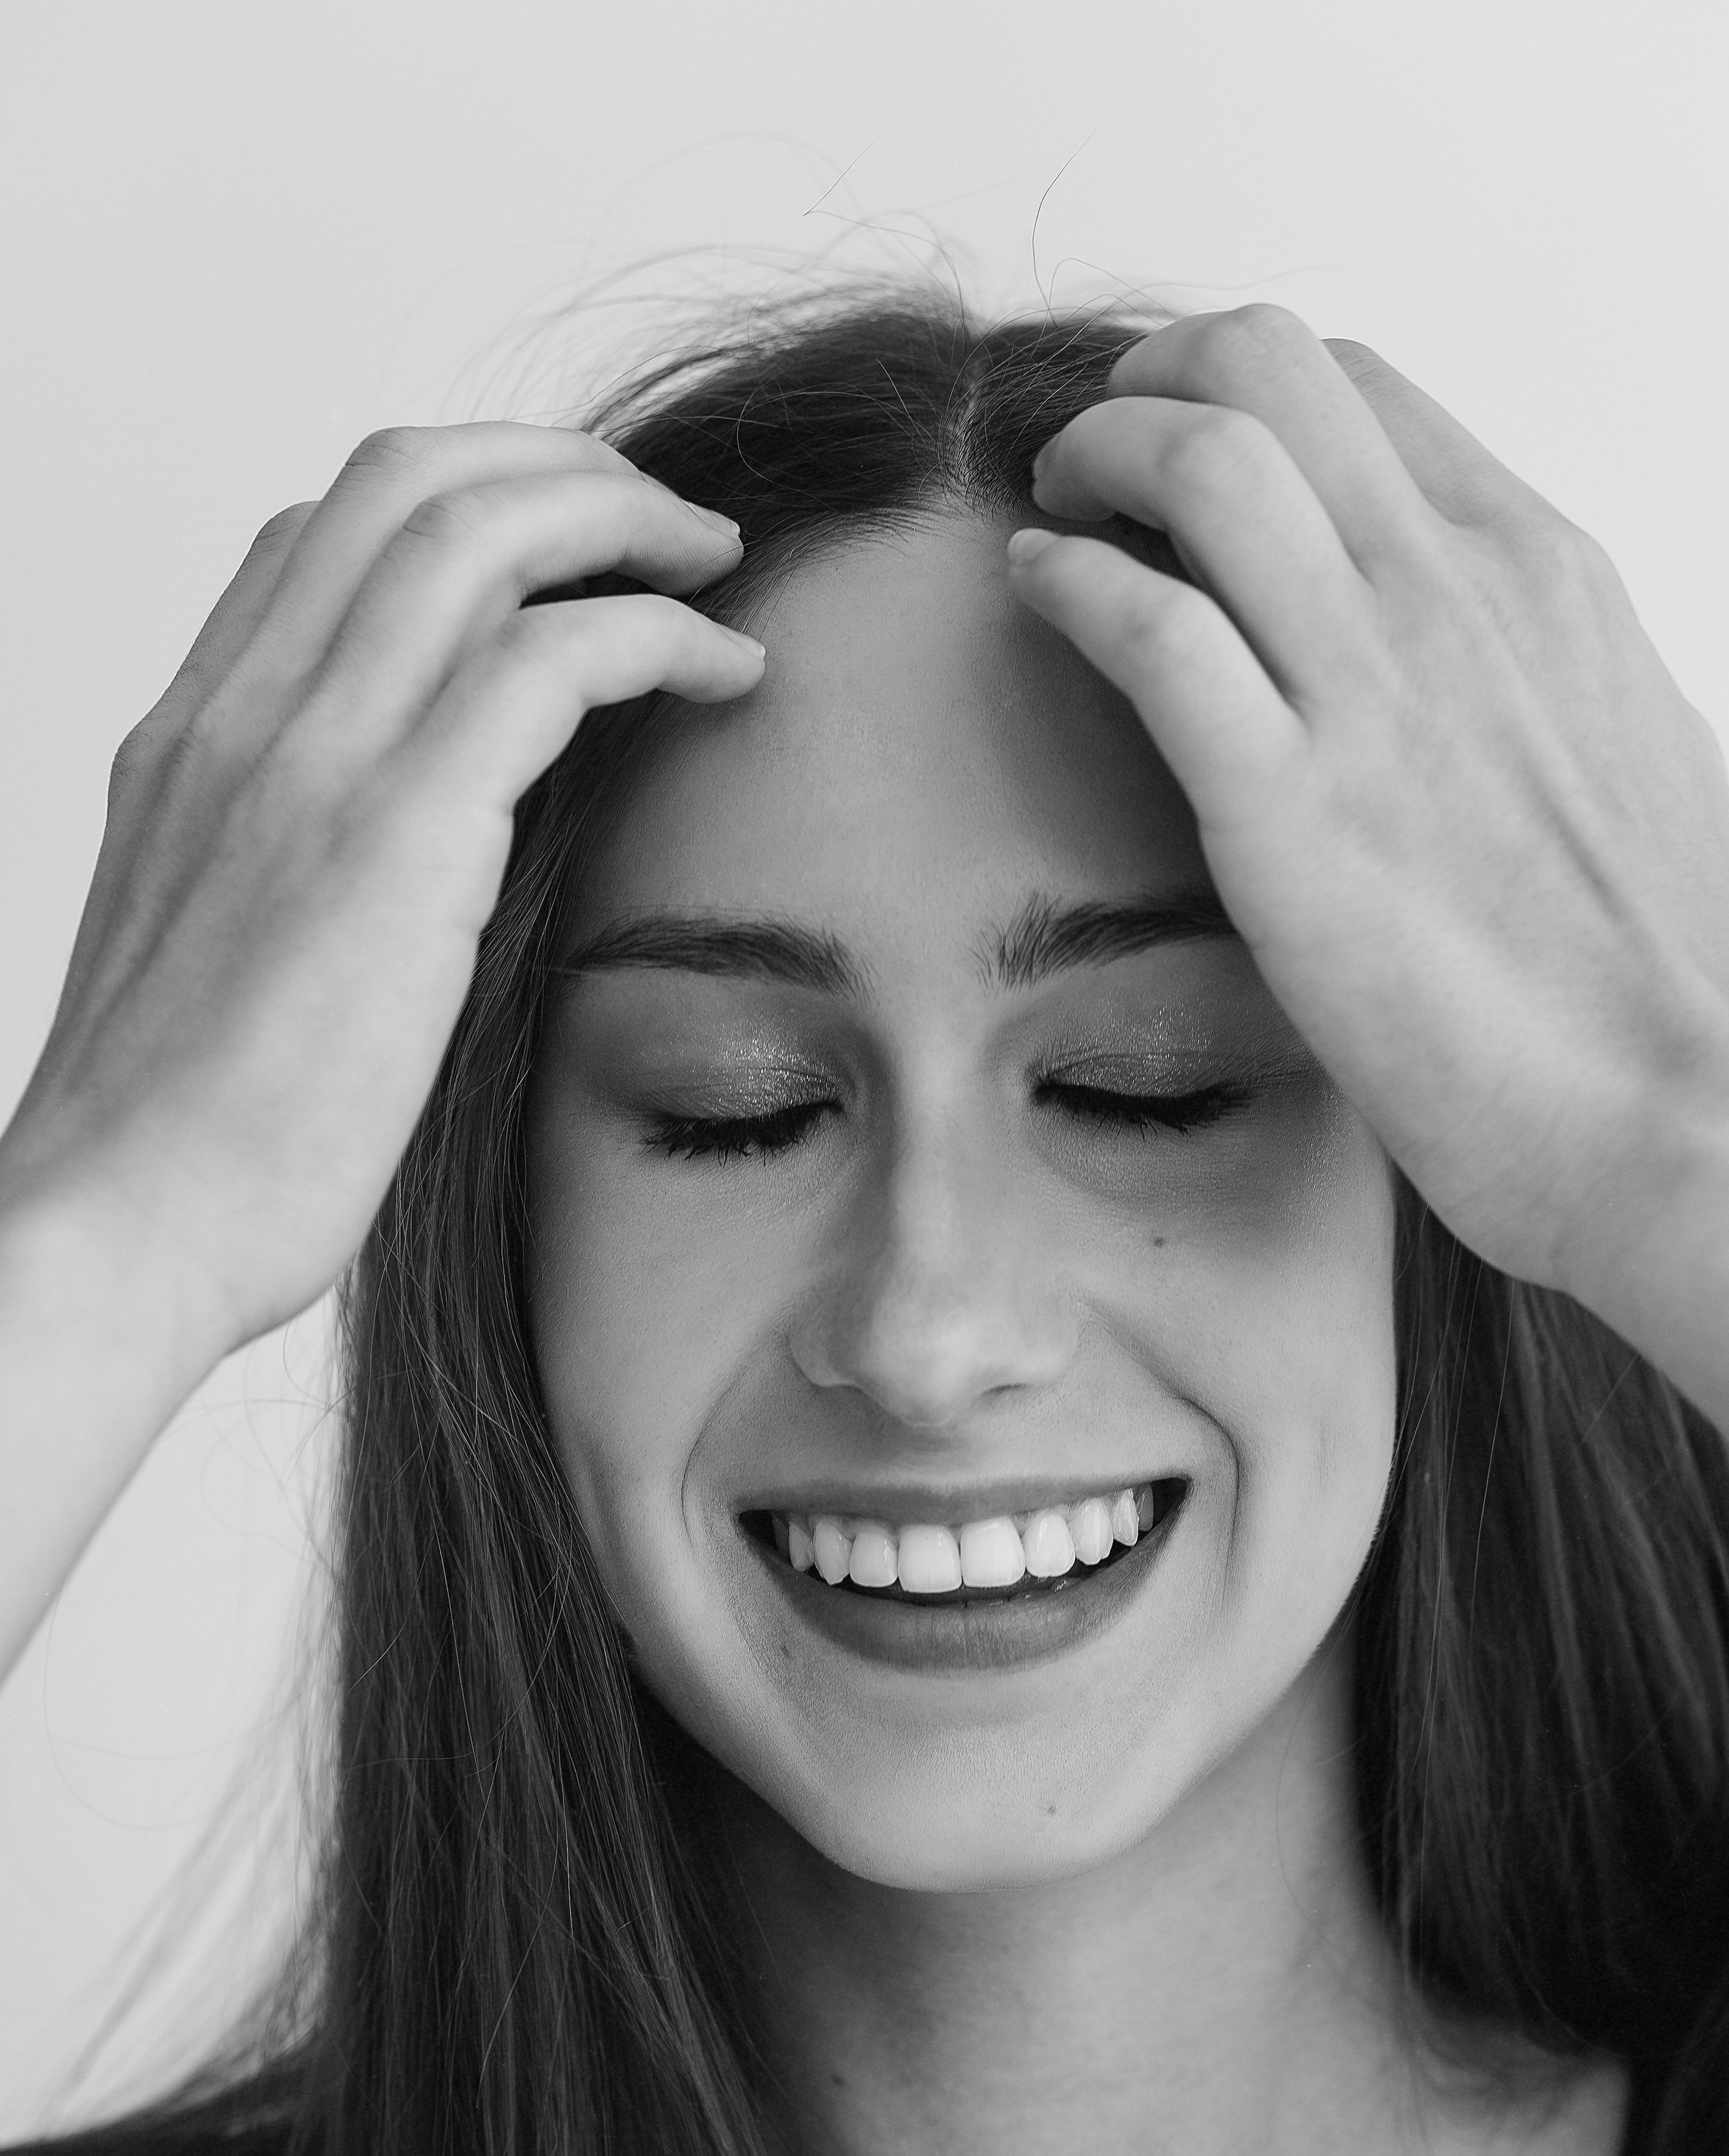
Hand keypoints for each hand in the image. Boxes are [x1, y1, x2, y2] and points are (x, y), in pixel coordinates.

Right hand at [0, 424, 763, 1362]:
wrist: (121, 1231)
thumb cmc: (181, 1146)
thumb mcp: (220, 962)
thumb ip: (298, 879)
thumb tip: (409, 879)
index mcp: (190, 741)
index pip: (319, 538)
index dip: (458, 507)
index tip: (560, 554)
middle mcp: (241, 716)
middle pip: (407, 482)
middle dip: (559, 469)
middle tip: (665, 523)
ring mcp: (311, 758)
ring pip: (482, 530)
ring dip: (624, 520)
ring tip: (713, 564)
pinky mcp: (399, 831)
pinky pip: (554, 655)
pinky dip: (658, 631)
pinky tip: (724, 671)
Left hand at [1008, 305, 1728, 1304]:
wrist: (1682, 1112)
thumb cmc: (1665, 972)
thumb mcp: (1627, 745)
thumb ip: (1540, 666)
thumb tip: (1496, 649)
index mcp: (1537, 570)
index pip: (1360, 388)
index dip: (1240, 392)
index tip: (1182, 451)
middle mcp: (1452, 593)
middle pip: (1265, 366)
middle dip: (1149, 380)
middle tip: (1094, 455)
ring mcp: (1371, 693)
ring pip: (1200, 458)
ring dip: (1094, 457)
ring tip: (1054, 510)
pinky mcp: (1289, 812)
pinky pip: (1147, 627)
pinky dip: (1066, 582)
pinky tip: (1036, 591)